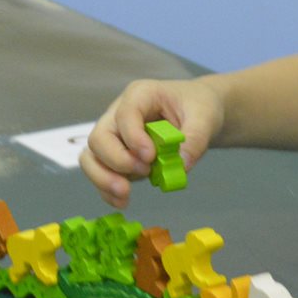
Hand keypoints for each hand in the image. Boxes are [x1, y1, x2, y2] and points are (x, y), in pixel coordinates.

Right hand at [79, 78, 222, 209]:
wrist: (198, 115)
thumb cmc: (198, 107)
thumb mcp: (205, 118)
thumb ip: (195, 140)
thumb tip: (181, 166)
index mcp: (140, 95)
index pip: (125, 114)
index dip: (133, 137)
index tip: (150, 157)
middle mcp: (119, 115)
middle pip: (99, 137)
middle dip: (115, 160)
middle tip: (143, 173)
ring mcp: (115, 137)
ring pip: (92, 157)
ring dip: (104, 178)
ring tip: (125, 194)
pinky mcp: (117, 157)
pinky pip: (101, 173)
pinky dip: (107, 190)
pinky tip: (122, 202)